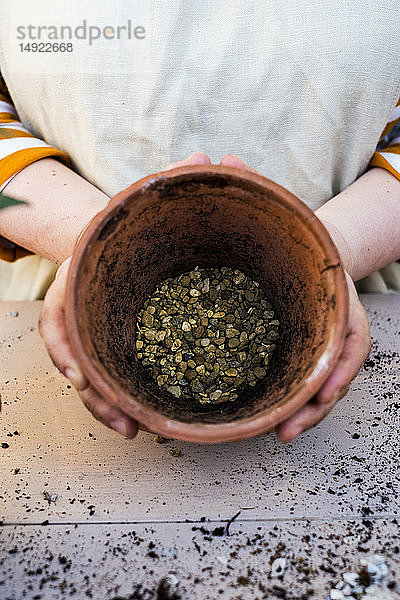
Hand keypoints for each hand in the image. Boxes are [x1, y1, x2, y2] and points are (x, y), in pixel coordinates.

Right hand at [38, 152, 211, 437]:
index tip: (77, 375)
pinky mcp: (119, 343)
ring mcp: (100, 328)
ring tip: (132, 429)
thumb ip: (171, 183)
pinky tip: (144, 418)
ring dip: (106, 405)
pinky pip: (114, 375)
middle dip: (92, 390)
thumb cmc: (133, 225)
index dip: (65, 348)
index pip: (57, 316)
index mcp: (82, 276)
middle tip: (118, 418)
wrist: (120, 239)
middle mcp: (84, 307)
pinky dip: (123, 399)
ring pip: (92, 375)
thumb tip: (206, 158)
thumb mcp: (146, 203)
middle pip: (75, 356)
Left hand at [218, 153, 371, 441]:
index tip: (325, 390)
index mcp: (334, 293)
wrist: (311, 247)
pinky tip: (270, 422)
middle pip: (336, 370)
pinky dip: (290, 403)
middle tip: (292, 427)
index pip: (351, 337)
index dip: (338, 366)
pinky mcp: (297, 348)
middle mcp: (331, 321)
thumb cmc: (295, 232)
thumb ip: (255, 188)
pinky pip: (299, 381)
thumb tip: (223, 158)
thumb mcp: (280, 209)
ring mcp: (315, 338)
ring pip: (319, 384)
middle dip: (316, 401)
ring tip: (280, 432)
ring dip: (304, 411)